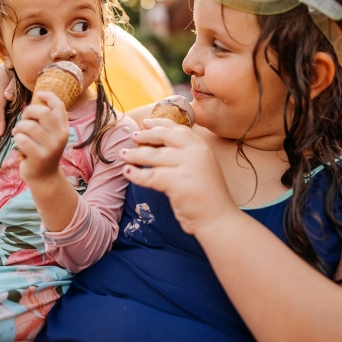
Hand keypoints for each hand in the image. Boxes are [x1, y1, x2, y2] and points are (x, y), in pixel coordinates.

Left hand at [12, 91, 69, 182]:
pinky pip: (22, 139)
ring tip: (20, 134)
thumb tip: (38, 97)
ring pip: (28, 126)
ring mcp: (51, 147)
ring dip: (19, 129)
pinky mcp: (40, 156)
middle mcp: (61, 136)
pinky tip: (20, 144)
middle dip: (28, 113)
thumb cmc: (43, 150)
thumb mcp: (51, 134)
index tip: (38, 94)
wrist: (44, 176)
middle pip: (42, 112)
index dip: (48, 96)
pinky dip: (17, 140)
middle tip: (24, 120)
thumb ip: (48, 119)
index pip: (58, 106)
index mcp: (64, 128)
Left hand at [120, 119, 234, 234]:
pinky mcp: (178, 182)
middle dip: (146, 135)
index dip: (160, 124)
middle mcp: (196, 152)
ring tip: (123, 154)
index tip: (146, 123)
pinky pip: (151, 176)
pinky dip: (137, 174)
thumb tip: (157, 144)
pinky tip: (127, 172)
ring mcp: (187, 165)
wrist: (217, 219)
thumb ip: (185, 155)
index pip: (178, 129)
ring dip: (135, 154)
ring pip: (154, 156)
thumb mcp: (199, 167)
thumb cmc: (207, 196)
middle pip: (165, 136)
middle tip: (133, 136)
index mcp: (201, 146)